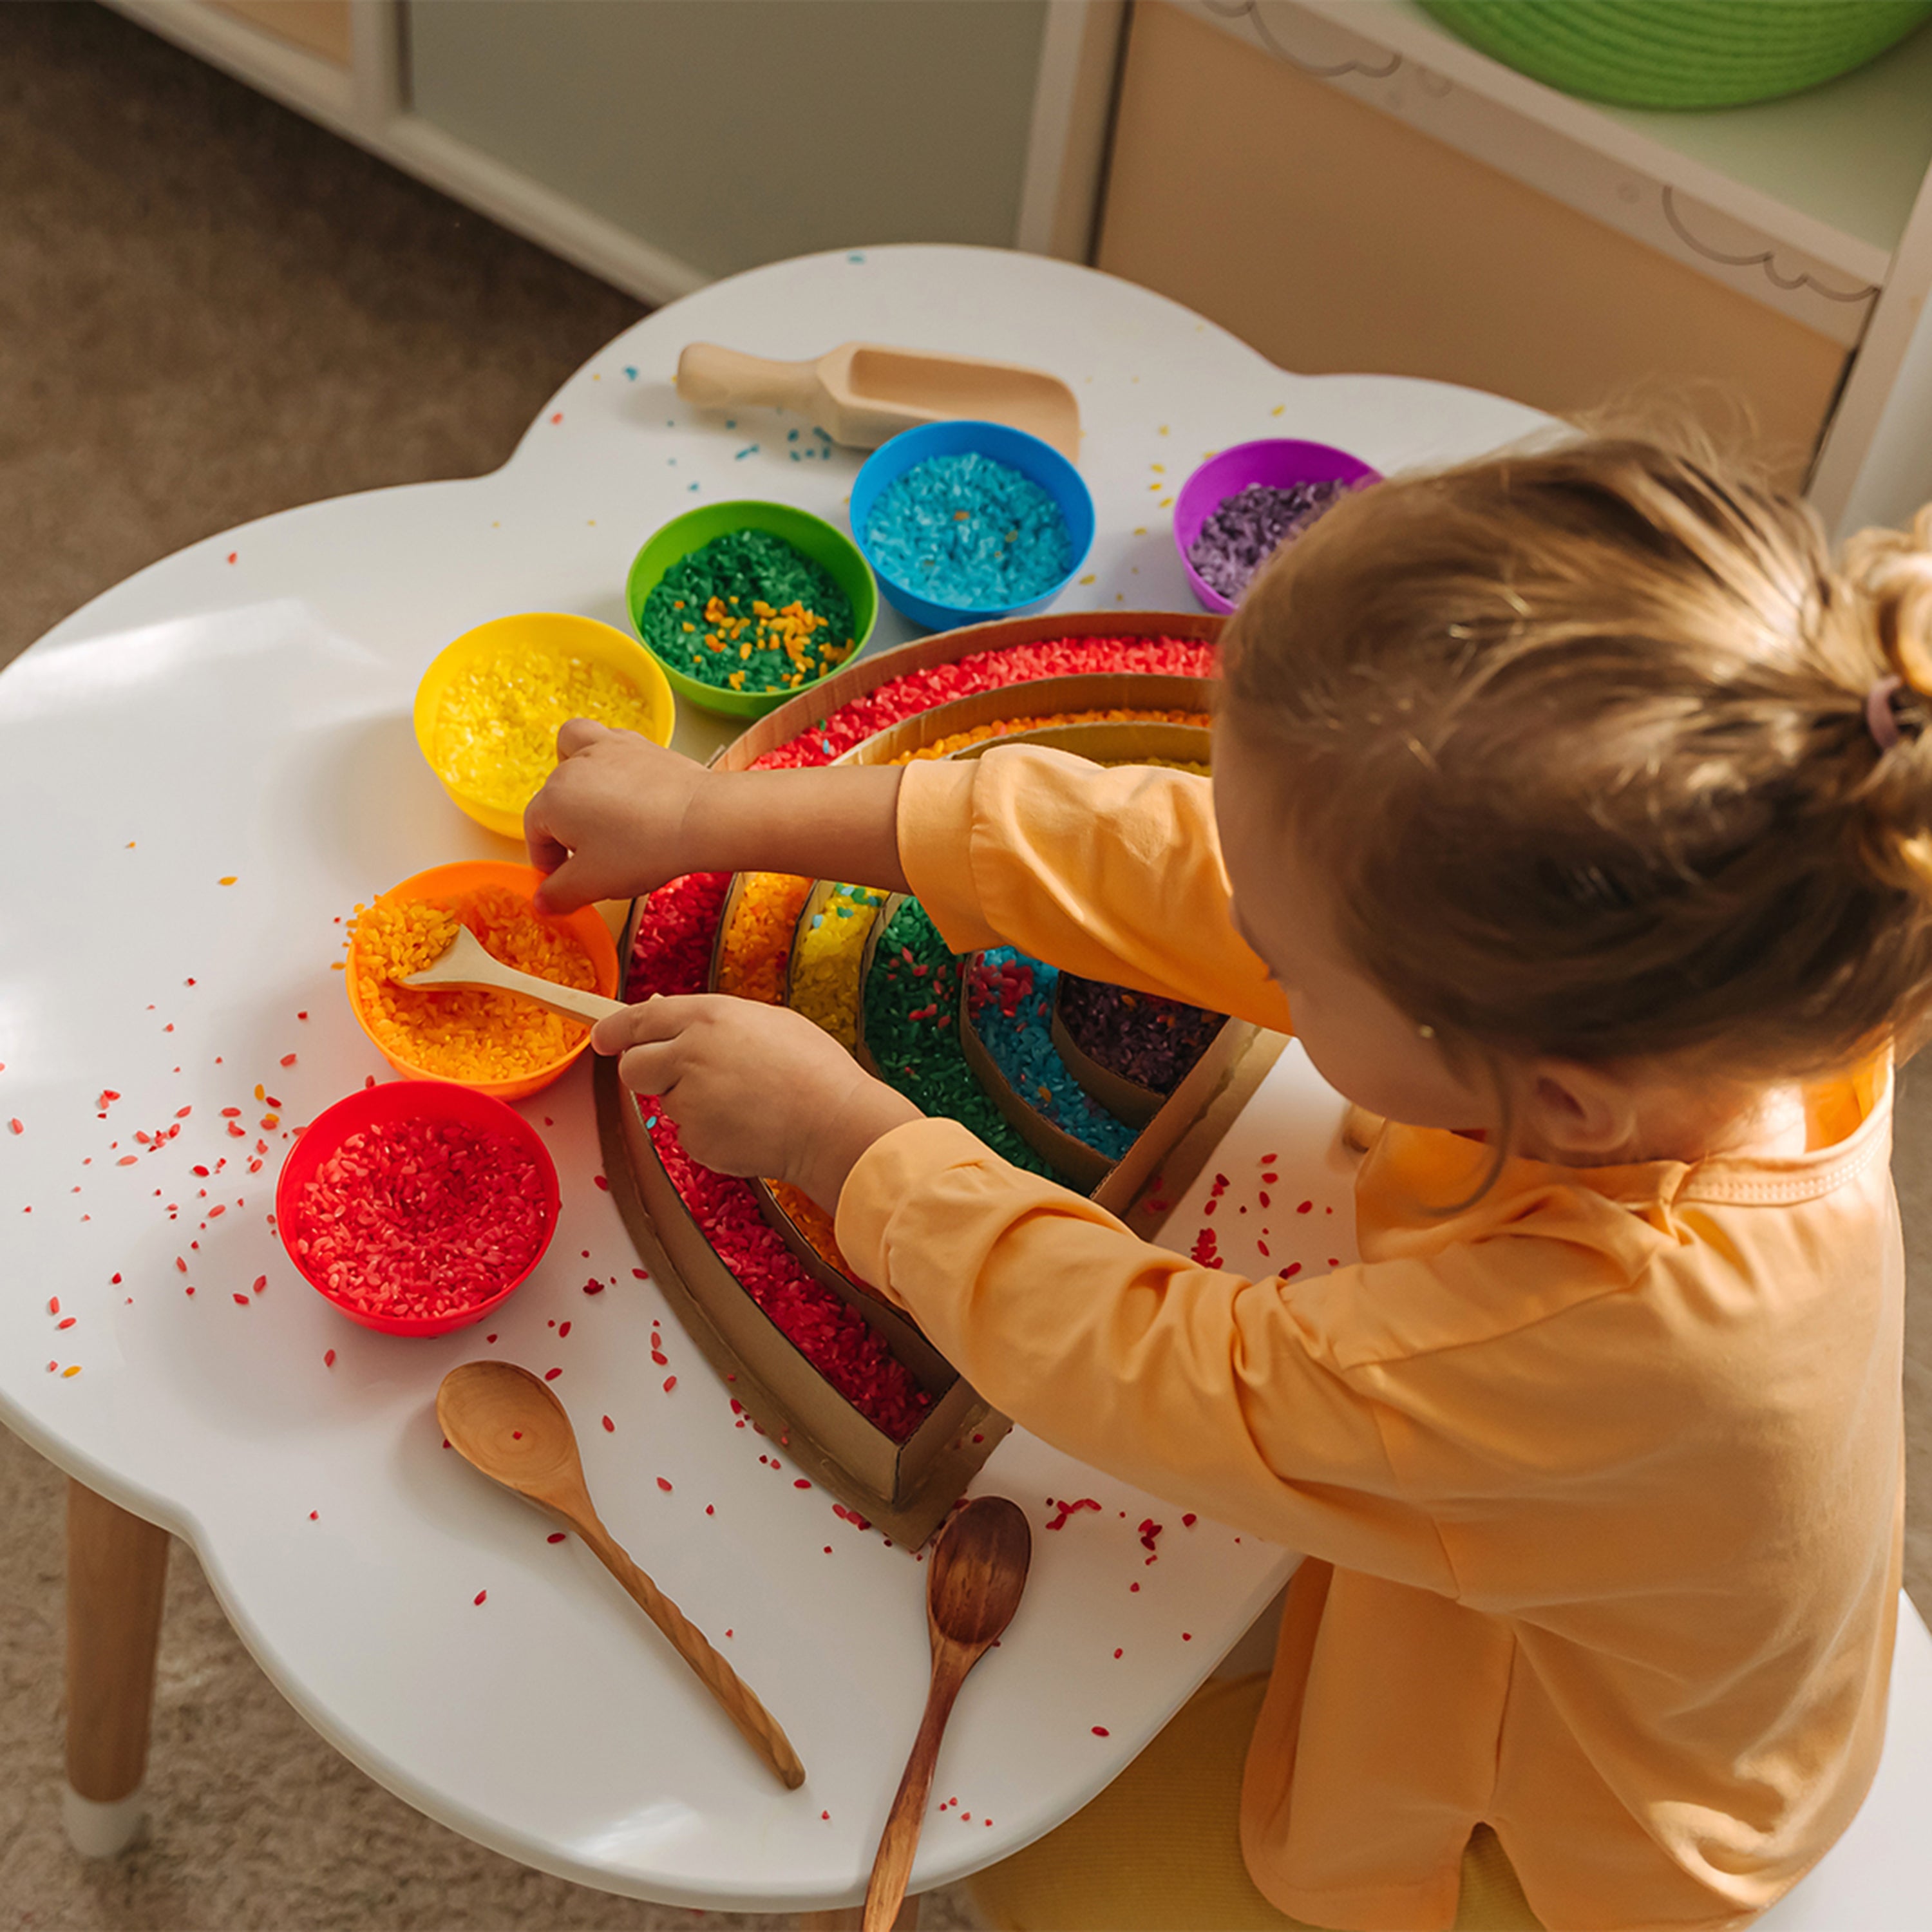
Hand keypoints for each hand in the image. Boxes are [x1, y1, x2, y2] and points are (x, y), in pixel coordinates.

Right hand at [524, 720, 707, 912]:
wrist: (701, 819)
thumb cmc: (644, 848)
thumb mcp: (592, 883)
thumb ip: (559, 893)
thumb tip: (543, 901)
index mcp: (553, 799)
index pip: (534, 832)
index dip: (546, 861)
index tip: (563, 881)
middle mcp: (575, 765)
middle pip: (555, 797)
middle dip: (564, 828)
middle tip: (588, 858)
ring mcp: (609, 749)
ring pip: (575, 749)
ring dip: (575, 774)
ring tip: (594, 804)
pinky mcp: (641, 745)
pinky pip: (613, 743)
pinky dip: (612, 761)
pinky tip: (629, 786)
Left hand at [592, 995, 921, 1211]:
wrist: (834, 1122)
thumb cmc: (813, 1068)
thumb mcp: (766, 1022)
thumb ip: (713, 1021)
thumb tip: (673, 1018)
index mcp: (708, 1017)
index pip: (641, 1018)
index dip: (615, 1029)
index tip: (601, 1037)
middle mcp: (689, 1054)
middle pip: (632, 1067)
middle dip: (646, 1073)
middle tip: (679, 1078)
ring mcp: (689, 1100)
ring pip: (664, 1103)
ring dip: (688, 1104)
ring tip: (741, 1101)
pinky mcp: (697, 1139)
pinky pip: (689, 1134)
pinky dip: (710, 1132)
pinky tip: (747, 1125)